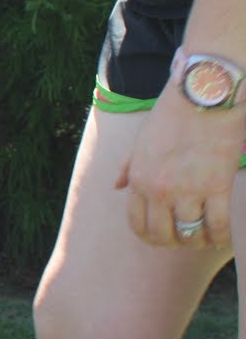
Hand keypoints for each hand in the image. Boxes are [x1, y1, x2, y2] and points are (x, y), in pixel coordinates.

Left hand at [116, 88, 242, 248]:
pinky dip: (221, 235)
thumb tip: (117, 186)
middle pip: (162, 234)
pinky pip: (219, 224)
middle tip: (186, 240)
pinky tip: (222, 235)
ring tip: (206, 238)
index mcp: (139, 180)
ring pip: (191, 233)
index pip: (137, 223)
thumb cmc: (172, 115)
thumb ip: (128, 167)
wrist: (202, 96)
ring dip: (199, 240)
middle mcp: (160, 190)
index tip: (162, 238)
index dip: (149, 237)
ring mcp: (189, 189)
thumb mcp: (141, 141)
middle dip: (174, 242)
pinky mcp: (218, 185)